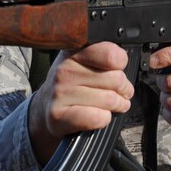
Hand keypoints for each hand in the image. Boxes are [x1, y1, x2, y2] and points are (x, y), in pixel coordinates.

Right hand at [28, 42, 134, 164]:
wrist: (47, 107)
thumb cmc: (74, 84)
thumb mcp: (85, 62)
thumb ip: (105, 55)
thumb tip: (122, 60)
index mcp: (74, 51)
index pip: (111, 54)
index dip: (120, 64)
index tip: (116, 69)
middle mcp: (64, 69)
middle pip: (116, 79)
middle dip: (124, 89)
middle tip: (121, 92)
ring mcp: (59, 92)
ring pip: (109, 100)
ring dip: (118, 105)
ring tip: (114, 105)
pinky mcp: (57, 115)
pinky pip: (96, 118)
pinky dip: (104, 119)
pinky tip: (99, 115)